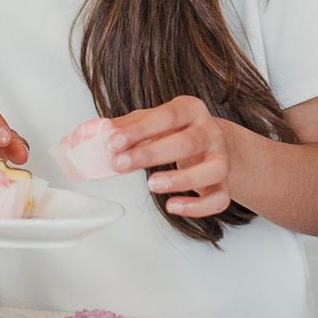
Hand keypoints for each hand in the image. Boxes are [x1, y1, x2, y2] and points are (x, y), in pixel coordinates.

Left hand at [106, 95, 235, 217]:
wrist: (210, 144)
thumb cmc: (174, 132)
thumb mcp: (151, 122)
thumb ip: (124, 127)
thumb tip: (93, 133)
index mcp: (190, 110)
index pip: (168, 116)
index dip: (140, 129)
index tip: (114, 141)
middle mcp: (210, 132)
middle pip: (188, 142)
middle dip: (152, 154)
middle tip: (120, 164)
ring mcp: (220, 159)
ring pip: (213, 170)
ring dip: (181, 179)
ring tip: (152, 185)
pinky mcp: (224, 185)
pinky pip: (219, 200)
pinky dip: (197, 207)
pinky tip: (172, 206)